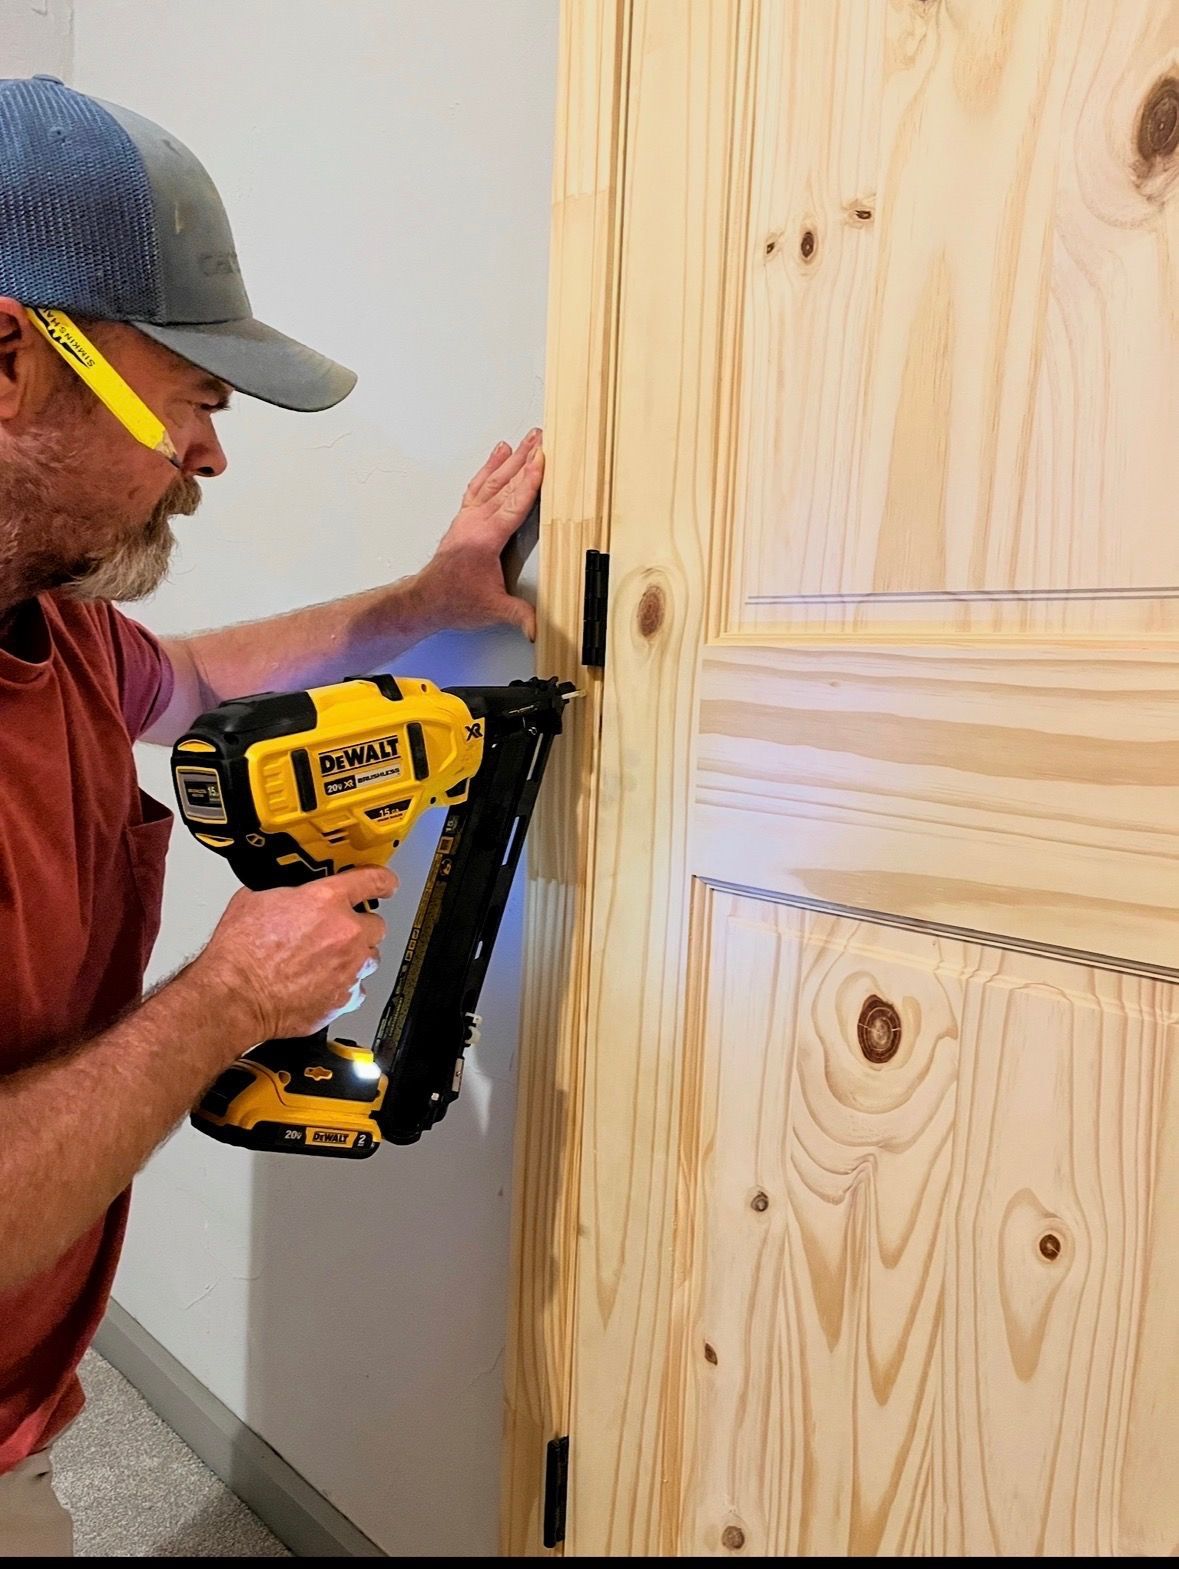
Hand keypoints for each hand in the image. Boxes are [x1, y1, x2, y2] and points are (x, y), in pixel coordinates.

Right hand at [196, 866, 397, 1041]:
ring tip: (328, 961)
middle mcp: (345, 933)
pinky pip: (358, 990)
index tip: (387, 884)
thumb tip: (290, 892)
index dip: (383, 881)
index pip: (373, 880)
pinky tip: (325, 985)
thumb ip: (286, 892)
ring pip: (371, 958)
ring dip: (355, 957)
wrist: (235, 996)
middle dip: (360, 926)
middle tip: (338, 933)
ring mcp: (349, 967)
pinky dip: (346, 987)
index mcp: (326, 901)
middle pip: (377, 924)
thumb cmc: (240, 953)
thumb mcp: (255, 899)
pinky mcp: (344, 998)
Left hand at [415, 428, 543, 641]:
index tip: (543, 459)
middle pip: (506, 483)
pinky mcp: (465, 518)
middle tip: (540, 437)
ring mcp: (469, 517)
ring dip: (511, 459)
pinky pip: (480, 485)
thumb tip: (537, 627)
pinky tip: (500, 455)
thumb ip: (518, 615)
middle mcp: (476, 522)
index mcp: (486, 538)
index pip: (515, 503)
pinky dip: (490, 468)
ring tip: (525, 439)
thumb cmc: (453, 600)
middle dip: (525, 459)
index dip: (531, 480)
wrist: (426, 599)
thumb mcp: (492, 610)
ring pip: (493, 480)